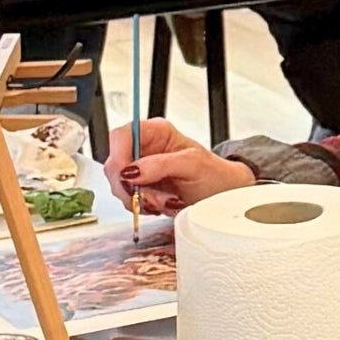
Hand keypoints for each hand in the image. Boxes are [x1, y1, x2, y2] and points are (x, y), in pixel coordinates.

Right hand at [106, 119, 253, 214]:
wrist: (224, 194)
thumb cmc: (215, 174)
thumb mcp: (192, 165)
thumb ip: (161, 165)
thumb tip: (132, 171)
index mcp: (156, 132)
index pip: (122, 136)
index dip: (119, 156)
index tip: (127, 178)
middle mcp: (144, 148)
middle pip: (115, 164)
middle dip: (129, 186)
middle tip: (150, 198)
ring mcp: (141, 170)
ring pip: (119, 185)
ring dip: (139, 200)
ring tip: (165, 201)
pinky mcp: (142, 188)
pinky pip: (128, 200)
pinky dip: (143, 207)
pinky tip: (161, 205)